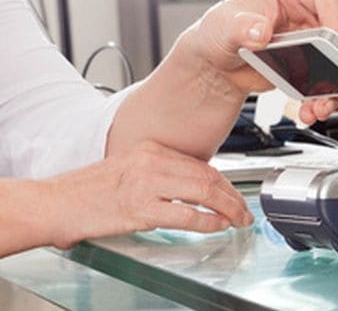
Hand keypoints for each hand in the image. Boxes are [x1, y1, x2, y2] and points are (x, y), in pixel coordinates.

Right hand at [45, 141, 252, 248]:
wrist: (56, 202)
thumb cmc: (89, 190)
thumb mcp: (129, 168)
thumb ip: (161, 171)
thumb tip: (193, 184)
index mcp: (150, 149)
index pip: (200, 164)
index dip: (224, 182)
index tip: (233, 193)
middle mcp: (151, 161)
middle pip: (208, 176)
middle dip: (232, 195)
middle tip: (244, 209)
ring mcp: (147, 184)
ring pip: (204, 192)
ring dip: (228, 208)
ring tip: (239, 219)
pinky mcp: (141, 208)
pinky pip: (187, 214)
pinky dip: (209, 222)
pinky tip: (219, 226)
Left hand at [173, 0, 337, 123]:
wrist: (217, 65)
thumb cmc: (219, 33)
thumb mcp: (223, 27)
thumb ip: (241, 28)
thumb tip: (261, 31)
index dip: (336, 20)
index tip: (333, 45)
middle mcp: (307, 10)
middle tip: (334, 85)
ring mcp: (313, 38)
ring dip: (335, 87)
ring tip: (320, 107)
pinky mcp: (312, 63)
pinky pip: (328, 81)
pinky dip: (323, 98)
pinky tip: (309, 111)